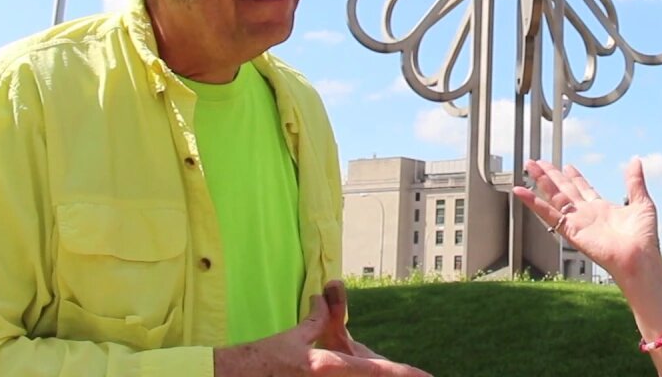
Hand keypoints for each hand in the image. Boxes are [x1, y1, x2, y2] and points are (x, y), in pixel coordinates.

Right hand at [213, 292, 431, 375]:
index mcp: (328, 366)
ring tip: (402, 371)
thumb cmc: (264, 357)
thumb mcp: (295, 336)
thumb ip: (318, 318)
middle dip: (390, 375)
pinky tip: (355, 369)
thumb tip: (330, 293)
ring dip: (370, 374)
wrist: (235, 376)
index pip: (374, 370)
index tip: (426, 376)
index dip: (401, 374)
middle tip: (420, 375)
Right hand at [513, 157, 661, 280]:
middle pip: (564, 190)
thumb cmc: (644, 239)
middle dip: (551, 175)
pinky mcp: (569, 230)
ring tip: (529, 166)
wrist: (639, 258)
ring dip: (541, 181)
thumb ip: (635, 182)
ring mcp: (577, 222)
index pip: (584, 189)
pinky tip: (521, 191)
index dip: (575, 177)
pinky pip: (547, 214)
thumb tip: (636, 162)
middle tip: (538, 162)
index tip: (566, 166)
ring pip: (553, 197)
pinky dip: (532, 202)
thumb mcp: (643, 203)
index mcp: (603, 209)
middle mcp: (587, 215)